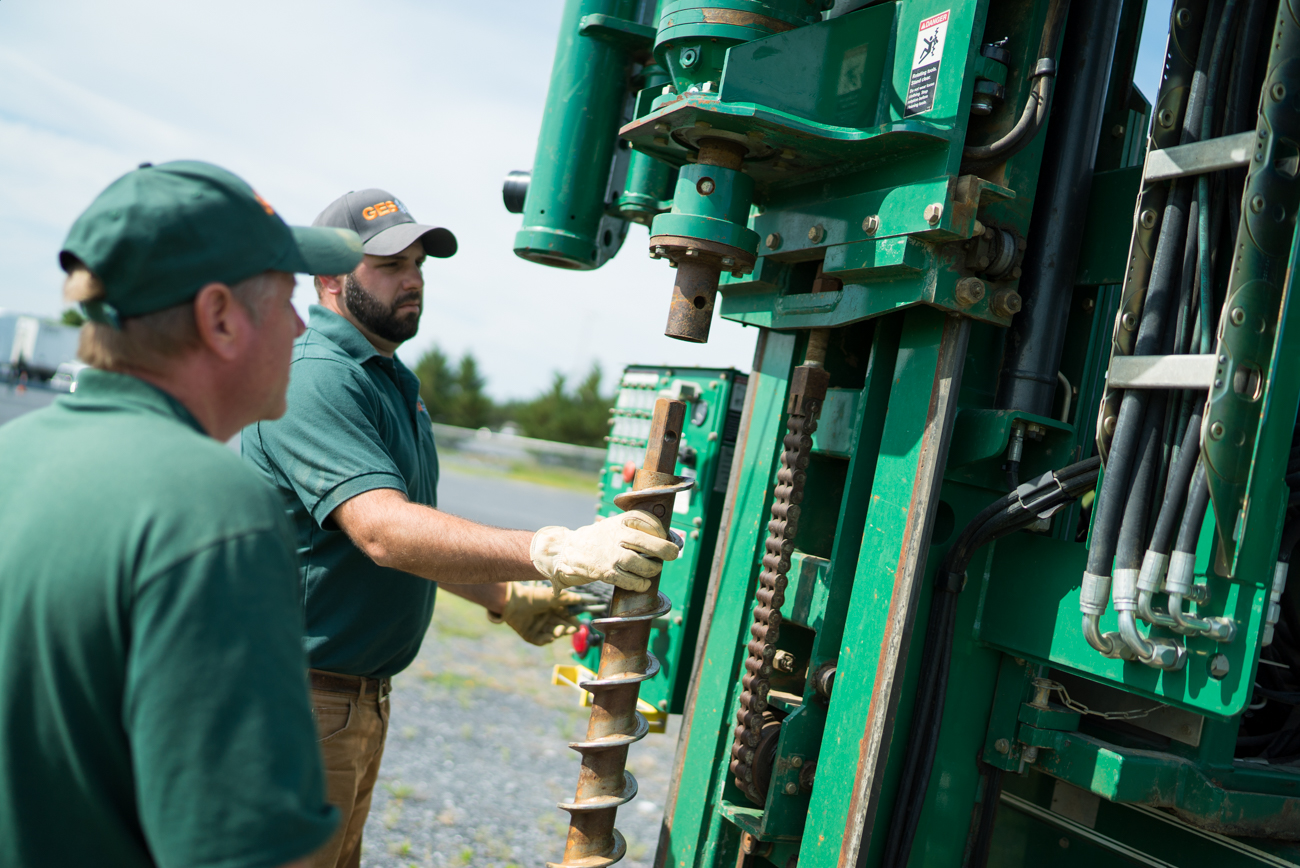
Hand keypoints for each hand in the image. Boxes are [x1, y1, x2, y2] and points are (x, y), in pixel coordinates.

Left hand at [487, 582, 581, 645]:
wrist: (514, 603)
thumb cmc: (534, 597)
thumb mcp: (554, 597)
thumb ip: (568, 599)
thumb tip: (581, 599)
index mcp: (552, 608)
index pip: (566, 617)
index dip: (572, 622)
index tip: (578, 625)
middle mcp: (545, 618)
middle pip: (560, 626)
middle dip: (567, 629)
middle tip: (570, 630)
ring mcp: (537, 627)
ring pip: (552, 633)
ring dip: (557, 633)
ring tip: (558, 632)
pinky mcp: (529, 635)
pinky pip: (540, 641)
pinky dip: (545, 640)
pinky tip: (550, 637)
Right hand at [531, 510, 680, 593]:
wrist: (568, 550)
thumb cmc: (598, 538)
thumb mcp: (614, 524)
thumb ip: (635, 526)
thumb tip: (665, 538)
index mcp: (620, 521)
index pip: (647, 522)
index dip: (661, 531)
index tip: (666, 537)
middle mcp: (616, 536)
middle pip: (646, 542)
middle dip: (665, 550)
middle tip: (673, 554)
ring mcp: (611, 555)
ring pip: (640, 564)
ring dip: (653, 569)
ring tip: (654, 570)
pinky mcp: (606, 573)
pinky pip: (629, 581)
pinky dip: (640, 584)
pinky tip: (643, 584)